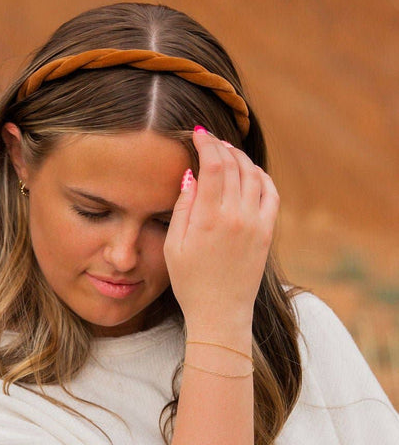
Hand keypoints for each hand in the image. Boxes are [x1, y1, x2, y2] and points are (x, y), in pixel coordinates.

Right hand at [164, 128, 278, 331]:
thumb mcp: (173, 245)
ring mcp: (256, 223)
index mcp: (209, 218)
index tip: (198, 132)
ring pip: (253, 175)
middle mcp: (236, 216)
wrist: (220, 312)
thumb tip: (191, 173)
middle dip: (221, 146)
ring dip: (241, 158)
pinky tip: (250, 172)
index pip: (214, 164)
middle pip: (234, 165)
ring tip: (227, 152)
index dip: (207, 142)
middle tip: (210, 139)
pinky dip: (261, 176)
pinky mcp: (267, 232)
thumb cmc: (190, 281)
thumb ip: (182, 206)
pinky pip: (271, 193)